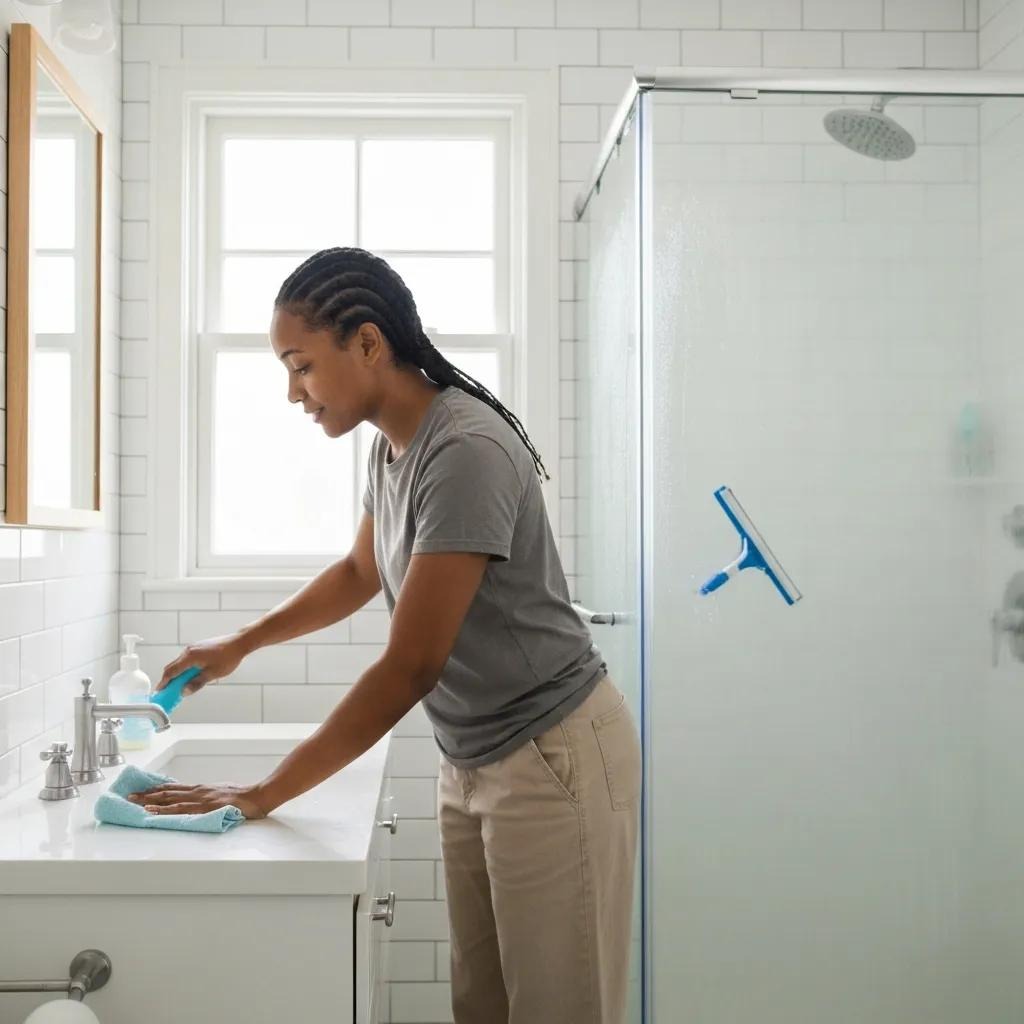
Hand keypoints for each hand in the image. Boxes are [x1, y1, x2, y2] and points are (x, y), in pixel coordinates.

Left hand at [126, 782, 267, 819]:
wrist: (258, 796)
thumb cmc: (243, 797)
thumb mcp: (222, 793)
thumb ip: (208, 797)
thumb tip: (199, 801)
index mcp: (202, 789)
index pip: (175, 788)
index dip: (157, 789)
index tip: (142, 790)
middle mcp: (198, 791)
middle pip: (168, 792)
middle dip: (147, 794)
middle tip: (129, 795)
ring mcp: (200, 799)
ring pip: (169, 799)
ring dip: (150, 800)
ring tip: (134, 802)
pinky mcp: (204, 808)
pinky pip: (179, 809)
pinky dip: (163, 809)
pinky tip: (152, 811)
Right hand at [155, 633, 249, 695]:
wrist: (238, 643)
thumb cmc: (228, 658)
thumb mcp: (212, 674)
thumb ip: (197, 683)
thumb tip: (184, 692)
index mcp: (190, 657)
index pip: (171, 671)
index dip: (164, 682)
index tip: (160, 691)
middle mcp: (189, 650)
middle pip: (173, 666)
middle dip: (168, 679)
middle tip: (168, 691)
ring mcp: (194, 648)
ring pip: (180, 662)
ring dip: (178, 673)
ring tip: (180, 685)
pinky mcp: (199, 647)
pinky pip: (187, 659)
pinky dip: (184, 668)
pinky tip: (190, 675)